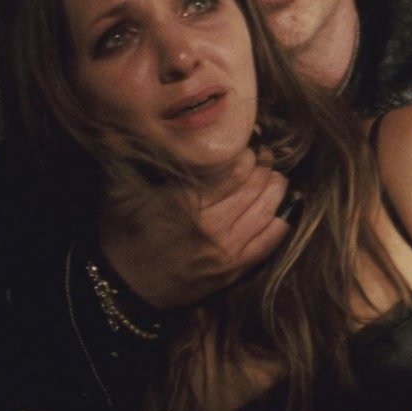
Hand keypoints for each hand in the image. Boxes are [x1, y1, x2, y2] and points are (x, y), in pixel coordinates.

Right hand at [97, 152, 291, 308]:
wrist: (123, 287)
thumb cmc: (122, 233)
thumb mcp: (121, 189)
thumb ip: (137, 155)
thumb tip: (149, 122)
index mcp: (184, 201)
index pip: (233, 167)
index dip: (247, 151)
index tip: (252, 142)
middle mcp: (209, 225)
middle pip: (254, 185)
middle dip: (264, 166)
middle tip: (266, 155)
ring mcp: (225, 249)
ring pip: (267, 208)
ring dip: (277, 187)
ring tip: (276, 175)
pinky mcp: (235, 269)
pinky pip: (272, 239)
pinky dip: (285, 217)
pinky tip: (290, 201)